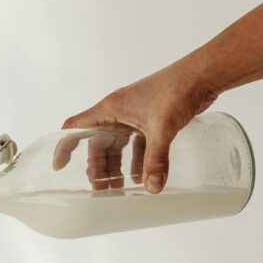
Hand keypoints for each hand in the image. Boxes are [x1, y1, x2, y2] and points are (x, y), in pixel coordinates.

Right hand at [61, 60, 216, 192]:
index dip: (64, 147)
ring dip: (116, 166)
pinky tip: (142, 176)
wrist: (202, 74)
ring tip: (119, 187)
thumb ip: (156, 159)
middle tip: (101, 189)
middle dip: (97, 167)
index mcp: (110, 109)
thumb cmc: (176, 89)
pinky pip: (136, 144)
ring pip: (117, 145)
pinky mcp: (150, 119)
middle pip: (97, 144)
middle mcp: (118, 112)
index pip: (75, 128)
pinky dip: (136, 160)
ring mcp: (134, 116)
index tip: (59, 166)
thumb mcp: (162, 128)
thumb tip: (152, 187)